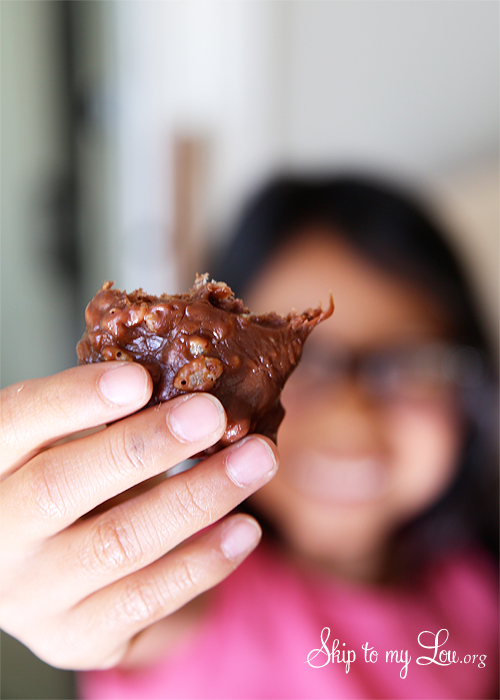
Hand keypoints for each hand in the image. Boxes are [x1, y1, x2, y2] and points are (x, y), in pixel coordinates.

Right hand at [0, 362, 277, 668]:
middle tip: (211, 413)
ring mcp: (31, 594)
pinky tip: (245, 528)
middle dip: (145, 446)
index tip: (141, 378)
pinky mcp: (75, 637)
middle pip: (59, 487)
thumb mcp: (72, 442)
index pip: (17, 422)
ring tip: (255, 459)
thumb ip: (111, 414)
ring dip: (196, 498)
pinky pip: (146, 600)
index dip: (75, 399)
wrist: (56, 575)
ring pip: (116, 544)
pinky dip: (203, 562)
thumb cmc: (74, 483)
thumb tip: (191, 377)